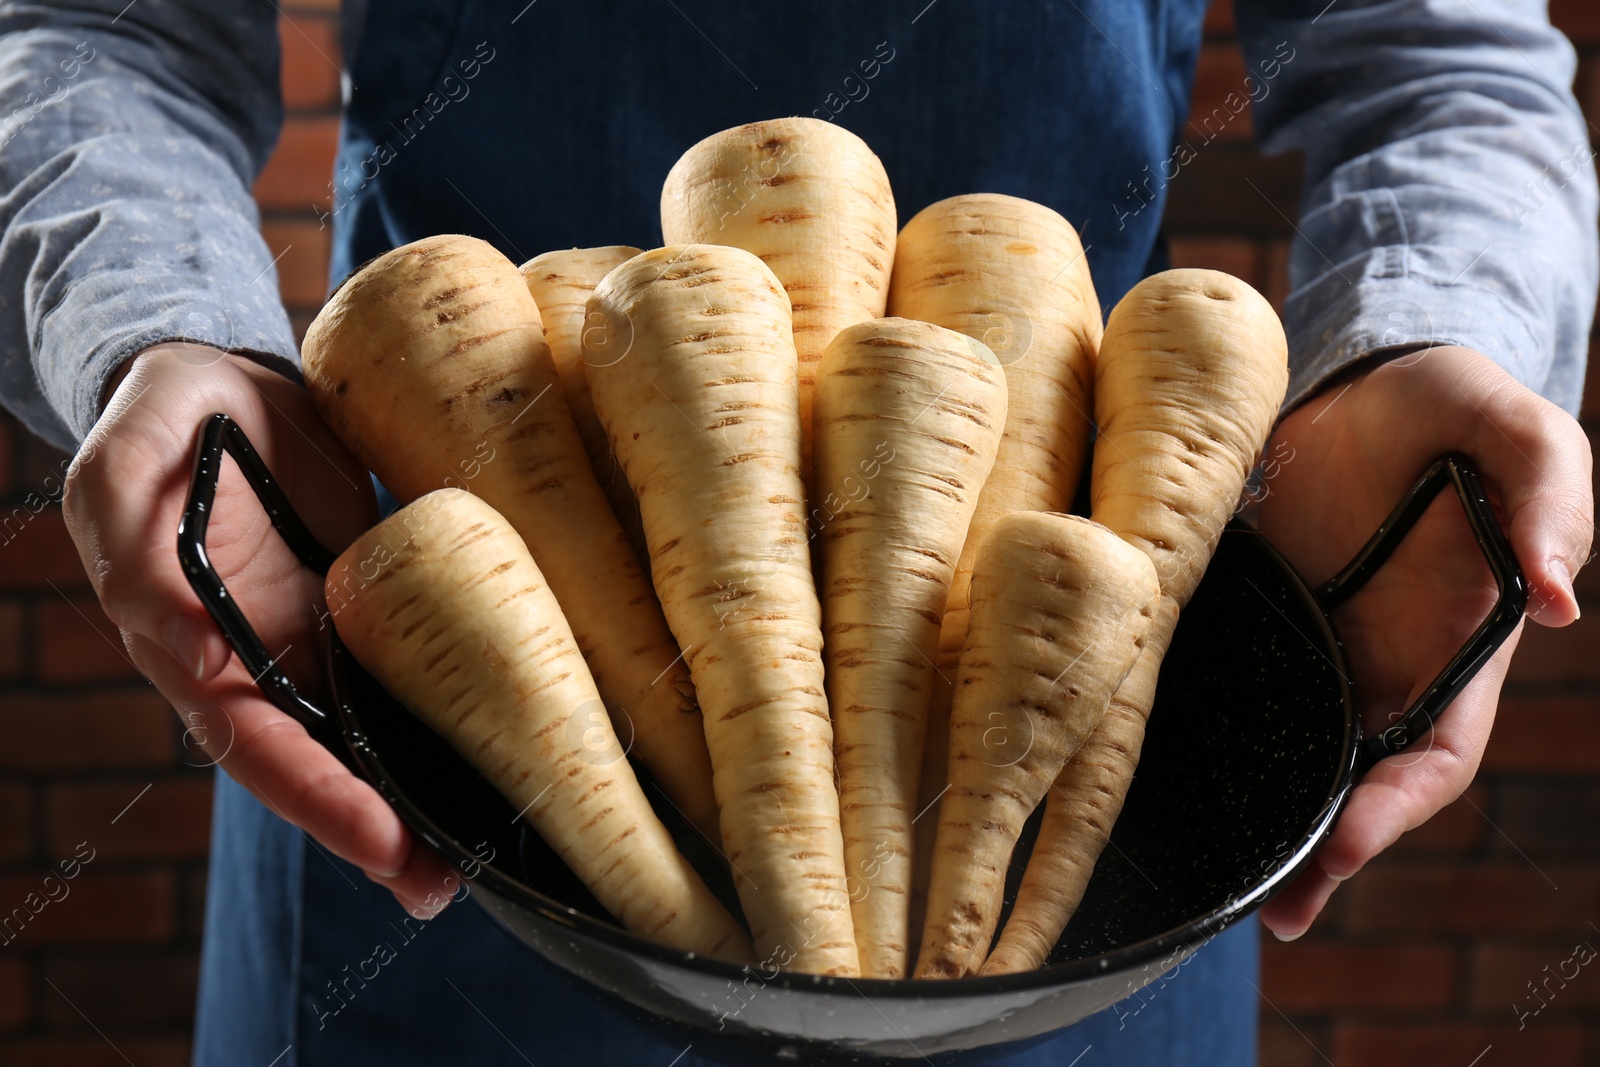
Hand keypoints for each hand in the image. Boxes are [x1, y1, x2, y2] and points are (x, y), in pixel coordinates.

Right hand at [64, 343, 461, 917]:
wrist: (222, 387)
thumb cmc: (165, 422)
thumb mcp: (126, 460)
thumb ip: (129, 534)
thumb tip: (175, 626)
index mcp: (190, 644)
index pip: (253, 740)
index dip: (316, 797)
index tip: (381, 840)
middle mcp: (256, 662)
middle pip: (314, 768)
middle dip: (375, 833)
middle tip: (438, 885)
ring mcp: (310, 643)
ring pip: (361, 741)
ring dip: (413, 803)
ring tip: (472, 859)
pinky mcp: (361, 612)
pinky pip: (397, 679)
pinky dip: (437, 728)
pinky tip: (493, 757)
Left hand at [1254, 346, 1591, 939]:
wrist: (1365, 378)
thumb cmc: (1456, 410)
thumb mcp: (1523, 434)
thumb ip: (1551, 504)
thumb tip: (1557, 602)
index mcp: (1452, 648)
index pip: (1435, 756)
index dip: (1396, 812)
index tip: (1347, 850)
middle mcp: (1376, 664)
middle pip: (1352, 780)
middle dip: (1320, 850)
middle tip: (1273, 910)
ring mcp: (1307, 644)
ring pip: (1283, 748)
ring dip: (1254, 811)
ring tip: (1207, 877)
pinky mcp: (1247, 613)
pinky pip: (1226, 684)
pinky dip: (1200, 731)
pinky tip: (1146, 761)